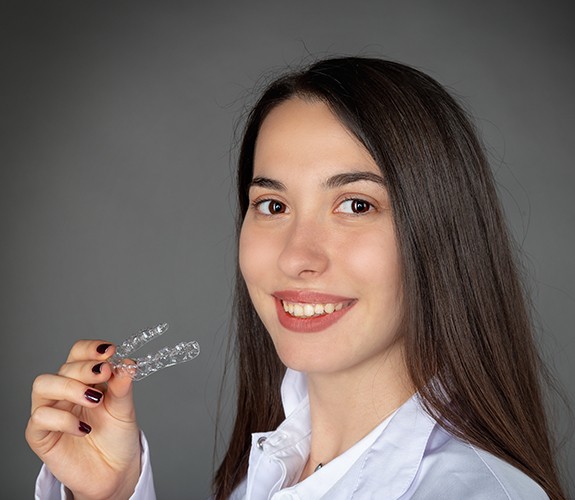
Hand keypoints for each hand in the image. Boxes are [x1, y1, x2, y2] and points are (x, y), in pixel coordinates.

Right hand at [26, 340, 140, 499]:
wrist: (114, 472)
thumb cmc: (116, 437)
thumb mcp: (125, 409)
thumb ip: (123, 387)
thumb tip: (127, 364)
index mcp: (84, 380)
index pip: (78, 353)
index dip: (90, 349)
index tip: (110, 351)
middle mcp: (64, 392)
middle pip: (63, 367)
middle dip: (85, 368)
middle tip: (105, 373)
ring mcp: (51, 412)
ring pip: (43, 385)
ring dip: (70, 387)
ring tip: (94, 399)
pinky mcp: (41, 436)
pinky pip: (40, 418)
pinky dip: (63, 419)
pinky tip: (84, 428)